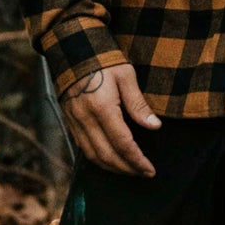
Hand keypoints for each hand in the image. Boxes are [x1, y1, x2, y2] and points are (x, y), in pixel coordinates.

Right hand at [62, 63, 160, 177]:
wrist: (74, 50)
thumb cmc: (104, 60)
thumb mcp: (127, 76)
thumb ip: (138, 104)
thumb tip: (155, 126)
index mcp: (102, 108)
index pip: (122, 143)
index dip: (137, 160)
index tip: (150, 170)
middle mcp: (85, 119)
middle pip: (107, 155)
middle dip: (126, 169)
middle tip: (143, 174)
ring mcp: (75, 122)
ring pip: (92, 155)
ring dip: (112, 167)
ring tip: (130, 171)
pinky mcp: (70, 121)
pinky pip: (83, 148)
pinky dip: (98, 159)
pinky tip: (111, 160)